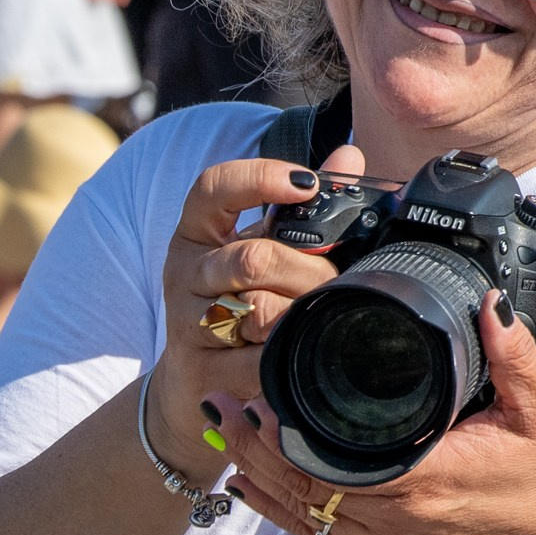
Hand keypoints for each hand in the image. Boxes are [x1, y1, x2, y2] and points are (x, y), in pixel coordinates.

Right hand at [144, 144, 367, 470]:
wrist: (193, 379)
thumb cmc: (235, 300)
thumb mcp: (259, 246)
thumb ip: (302, 206)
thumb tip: (349, 155)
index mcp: (196, 232)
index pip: (213, 188)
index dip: (259, 178)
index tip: (307, 184)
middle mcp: (186, 273)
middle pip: (253, 259)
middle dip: (309, 271)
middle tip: (336, 280)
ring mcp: (188, 324)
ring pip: (258, 311)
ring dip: (303, 314)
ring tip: (321, 316)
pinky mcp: (202, 370)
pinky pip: (258, 362)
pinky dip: (290, 356)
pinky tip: (304, 351)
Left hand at [213, 293, 535, 534]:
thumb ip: (510, 353)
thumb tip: (489, 303)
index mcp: (430, 477)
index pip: (335, 460)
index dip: (287, 433)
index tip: (259, 394)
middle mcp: (400, 518)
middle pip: (306, 487)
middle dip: (258, 445)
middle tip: (224, 401)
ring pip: (305, 516)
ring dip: (261, 478)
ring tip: (227, 435)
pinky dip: (283, 513)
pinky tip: (252, 490)